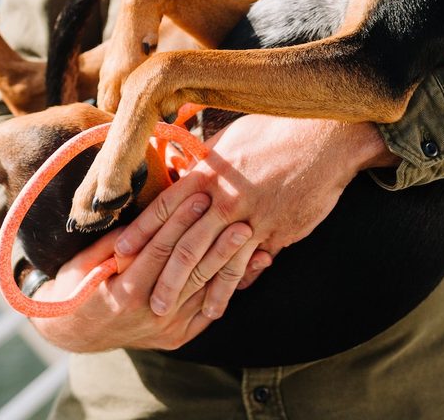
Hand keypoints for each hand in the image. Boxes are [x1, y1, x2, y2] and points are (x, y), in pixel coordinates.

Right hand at [29, 191, 258, 352]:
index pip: (160, 250)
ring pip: (206, 290)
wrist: (76, 332)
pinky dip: (233, 287)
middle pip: (190, 271)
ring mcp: (167, 329)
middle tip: (239, 215)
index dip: (180, 222)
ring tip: (254, 236)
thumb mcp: (86, 261)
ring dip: (232, 262)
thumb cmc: (78, 286)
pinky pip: (210, 310)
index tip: (200, 195)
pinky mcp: (179, 336)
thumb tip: (145, 213)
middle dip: (216, 240)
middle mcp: (150, 314)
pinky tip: (255, 265)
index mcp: (124, 292)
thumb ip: (116, 241)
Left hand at [114, 116, 398, 317]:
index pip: (165, 206)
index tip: (118, 254)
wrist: (325, 137)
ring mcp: (252, 216)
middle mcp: (225, 196)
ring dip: (193, 291)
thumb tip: (186, 171)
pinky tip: (218, 305)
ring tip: (174, 314)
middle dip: (160, 275)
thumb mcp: (234, 138)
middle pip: (184, 242)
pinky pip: (248, 264)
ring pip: (214, 261)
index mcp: (210, 170)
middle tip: (141, 301)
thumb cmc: (278, 129)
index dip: (140, 232)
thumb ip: (208, 161)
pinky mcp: (276, 231)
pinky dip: (231, 287)